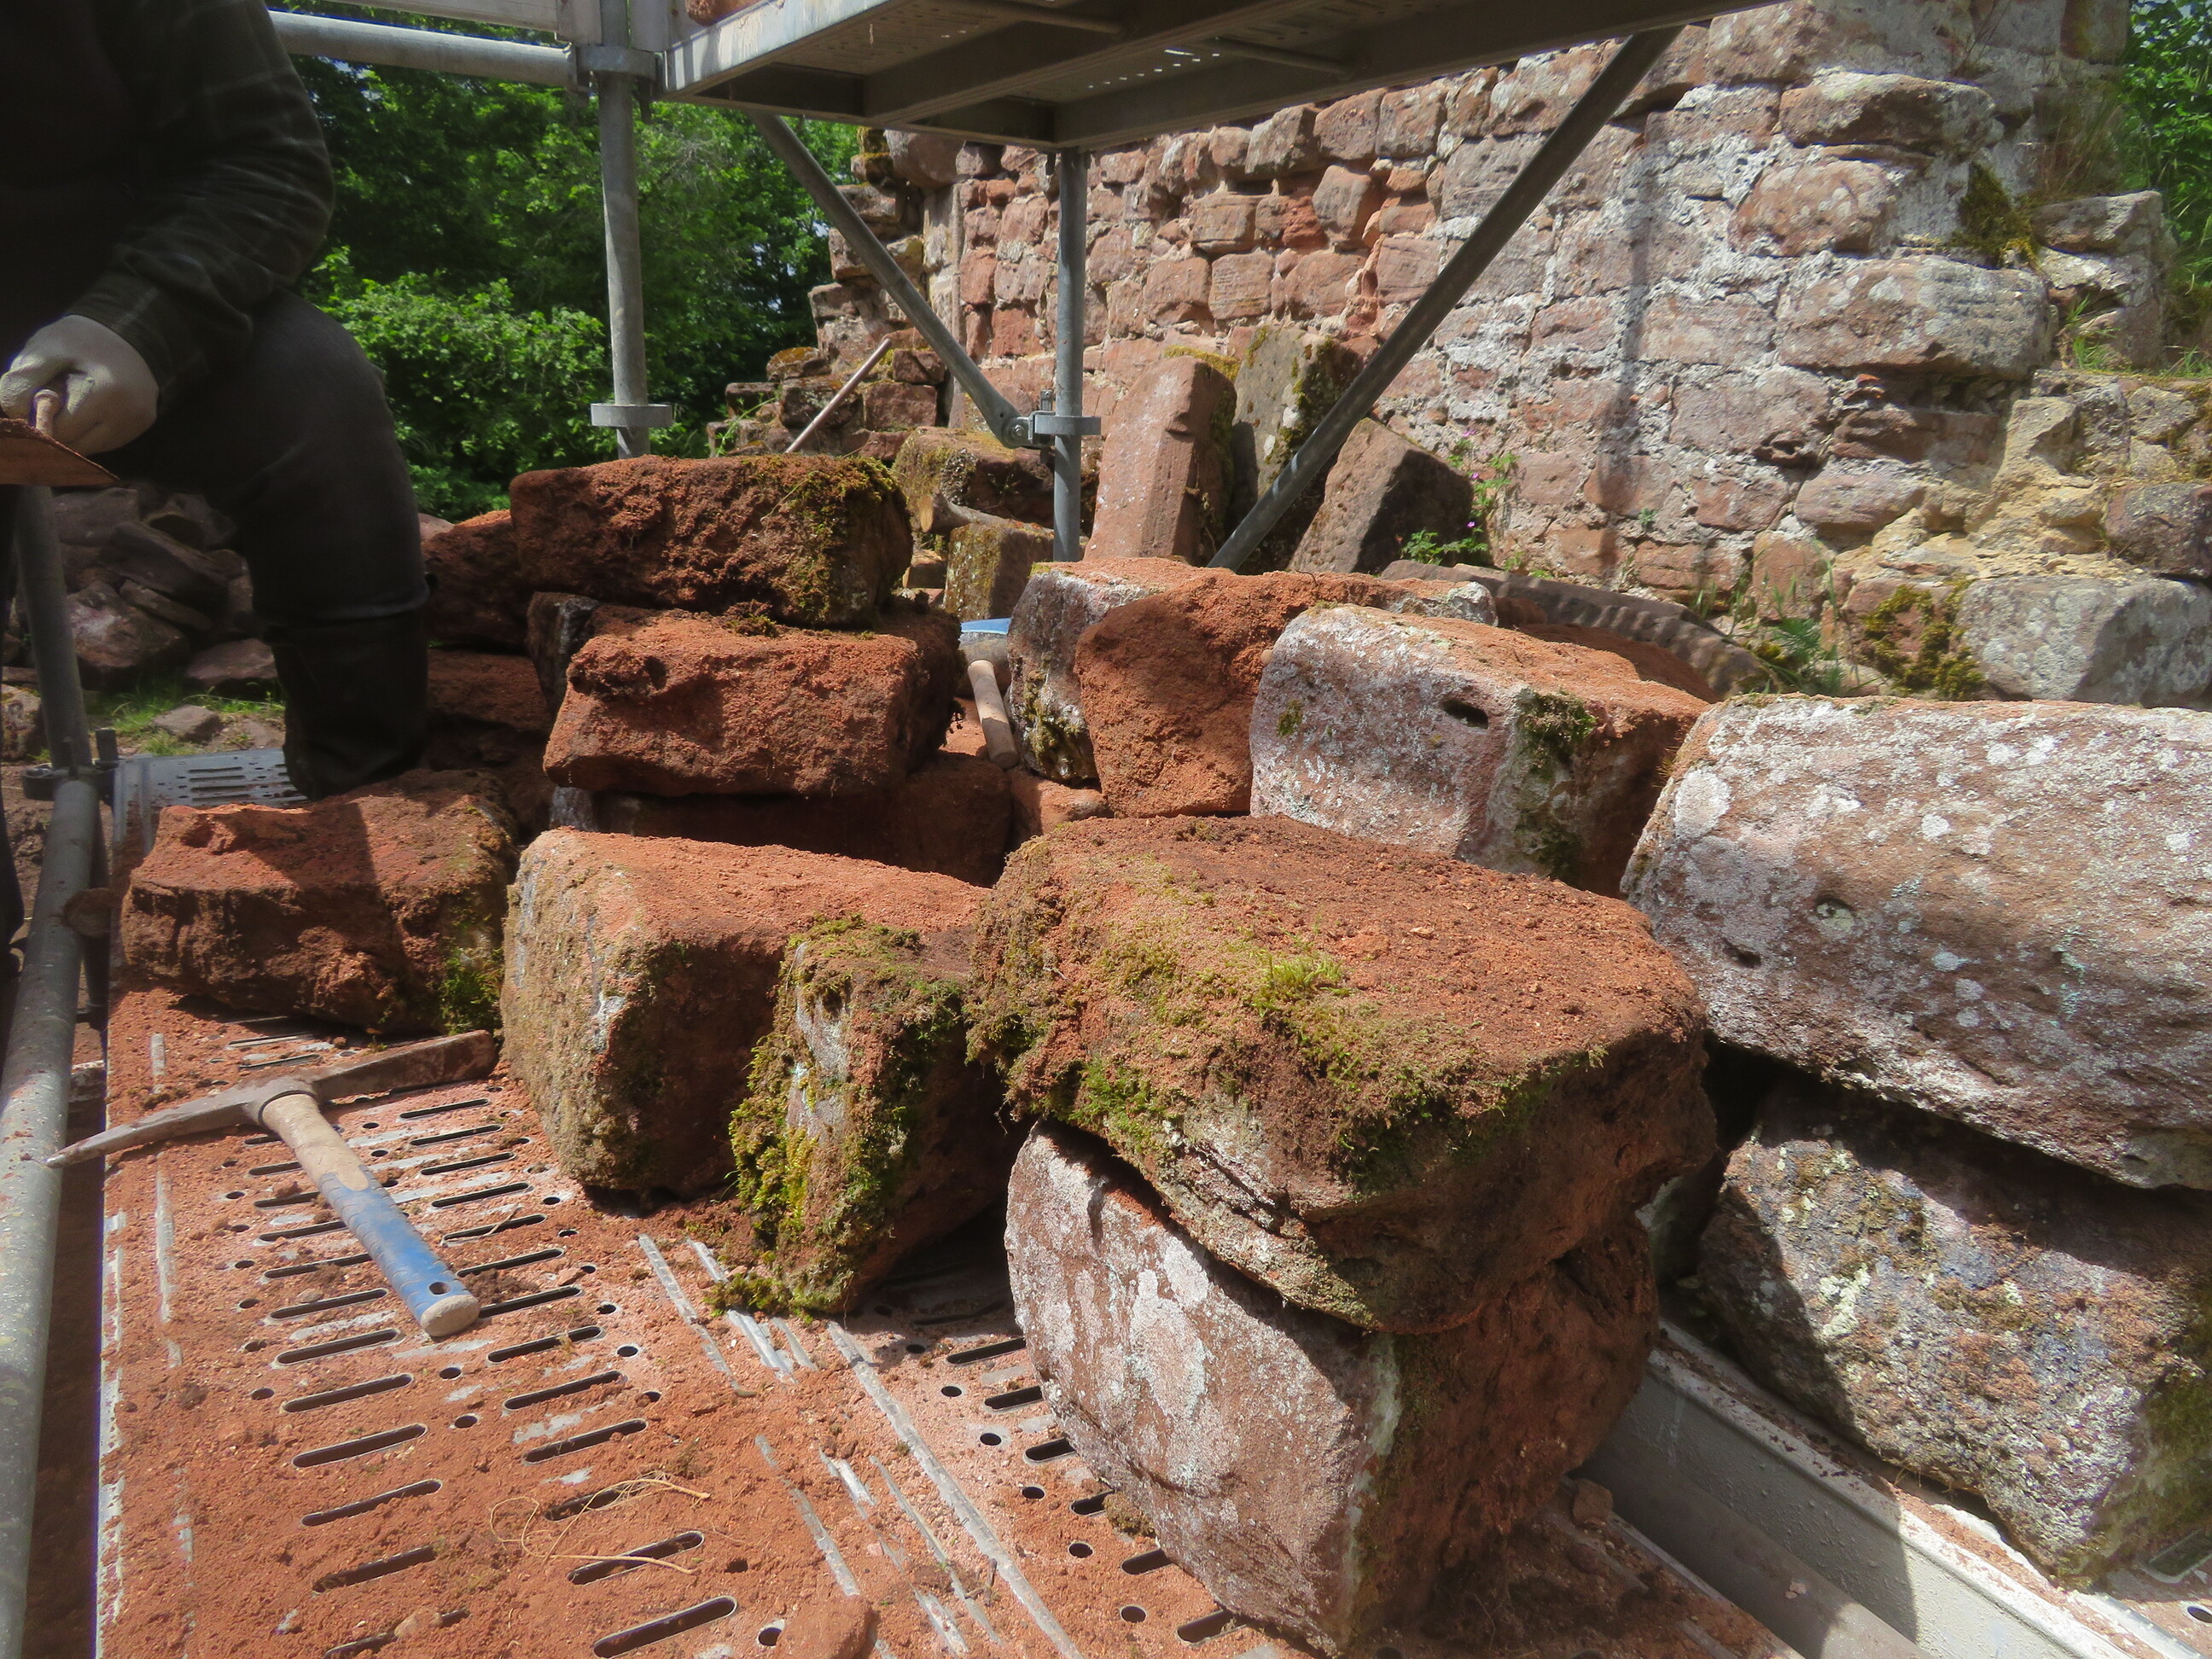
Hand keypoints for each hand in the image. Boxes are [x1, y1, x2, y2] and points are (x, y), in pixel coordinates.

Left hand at [0, 315, 159, 453]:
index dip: (40, 416)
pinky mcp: (142, 425)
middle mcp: (129, 416)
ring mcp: (137, 423)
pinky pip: (105, 442)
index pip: (60, 430)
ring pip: (89, 448)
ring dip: (72, 432)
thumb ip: (24, 379)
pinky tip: (88, 409)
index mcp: (107, 394)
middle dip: (56, 426)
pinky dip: (89, 431)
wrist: (127, 330)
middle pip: (75, 445)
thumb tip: (14, 412)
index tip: (40, 396)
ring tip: (74, 403)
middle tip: (56, 398)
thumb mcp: (46, 347)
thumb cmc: (81, 338)